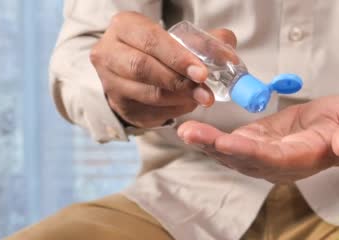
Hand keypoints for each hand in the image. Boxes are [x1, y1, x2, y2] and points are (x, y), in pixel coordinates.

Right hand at [90, 11, 236, 127]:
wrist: (133, 69)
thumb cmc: (160, 50)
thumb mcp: (180, 38)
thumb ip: (207, 42)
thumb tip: (229, 57)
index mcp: (125, 27)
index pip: (151, 41)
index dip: (178, 58)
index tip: (202, 73)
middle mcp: (109, 53)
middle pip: (144, 69)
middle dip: (180, 83)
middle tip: (206, 94)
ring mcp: (110, 82)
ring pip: (147, 94)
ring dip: (179, 99)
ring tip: (200, 99)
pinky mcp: (119, 106)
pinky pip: (149, 112)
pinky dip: (173, 111)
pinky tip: (186, 105)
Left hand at [177, 96, 338, 183]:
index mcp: (305, 158)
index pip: (273, 158)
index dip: (249, 152)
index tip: (226, 143)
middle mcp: (280, 164)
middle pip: (244, 159)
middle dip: (216, 147)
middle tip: (189, 133)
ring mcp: (266, 157)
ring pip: (232, 155)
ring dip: (207, 144)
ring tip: (184, 130)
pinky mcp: (256, 144)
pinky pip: (231, 145)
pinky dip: (211, 139)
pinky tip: (192, 130)